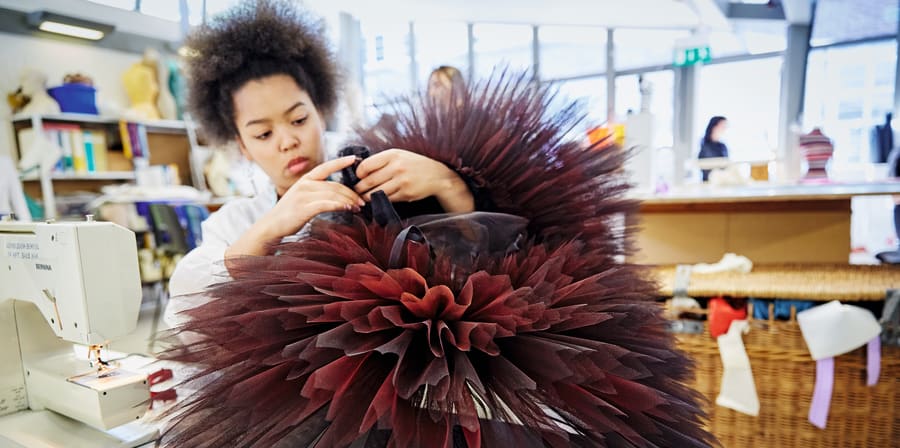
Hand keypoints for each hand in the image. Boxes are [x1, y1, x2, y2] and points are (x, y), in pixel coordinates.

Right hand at [226, 156, 363, 257]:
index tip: (354, 158)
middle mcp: (305, 185)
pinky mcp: (304, 208)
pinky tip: (347, 209)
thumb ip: (317, 192)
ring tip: (358, 208)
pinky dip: (339, 206)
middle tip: (362, 201)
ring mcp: (304, 196)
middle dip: (351, 193)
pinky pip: (326, 204)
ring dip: (349, 201)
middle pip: (335, 186)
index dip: (340, 162)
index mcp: (305, 180)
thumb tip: (338, 194)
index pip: (326, 167)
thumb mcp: (303, 197)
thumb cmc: (290, 213)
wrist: (271, 225)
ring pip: (333, 195)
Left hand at [354, 149, 473, 212]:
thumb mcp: (400, 155)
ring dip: (366, 196)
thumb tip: (361, 169)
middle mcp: (397, 167)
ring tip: (363, 197)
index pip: (366, 165)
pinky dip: (379, 200)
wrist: (437, 176)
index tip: (358, 177)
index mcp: (393, 155)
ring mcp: (402, 181)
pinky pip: (387, 198)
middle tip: (355, 191)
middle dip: (359, 188)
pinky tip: (376, 199)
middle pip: (369, 180)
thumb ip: (382, 160)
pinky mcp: (406, 193)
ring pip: (376, 192)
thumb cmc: (415, 165)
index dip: (358, 173)